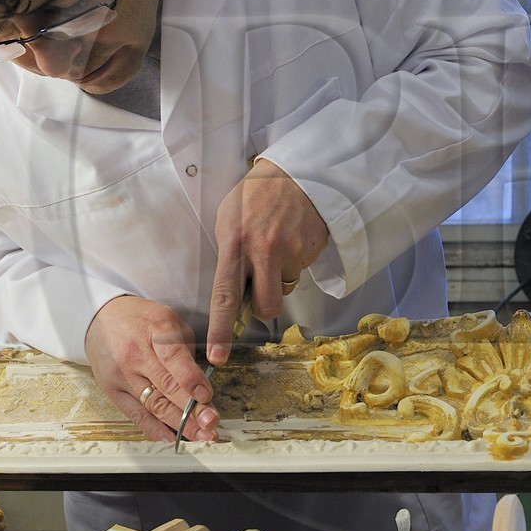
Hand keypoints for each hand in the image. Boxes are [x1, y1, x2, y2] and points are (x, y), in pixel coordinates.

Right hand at [84, 295, 218, 442]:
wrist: (101, 318)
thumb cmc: (141, 319)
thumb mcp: (168, 319)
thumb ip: (186, 348)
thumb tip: (202, 381)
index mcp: (154, 330)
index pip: (173, 358)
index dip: (191, 379)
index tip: (206, 397)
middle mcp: (135, 354)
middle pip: (166, 386)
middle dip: (191, 409)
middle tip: (211, 423)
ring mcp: (122, 374)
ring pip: (153, 405)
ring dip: (179, 424)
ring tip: (200, 435)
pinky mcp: (112, 390)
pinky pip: (135, 415)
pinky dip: (154, 429)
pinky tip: (171, 438)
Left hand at [207, 159, 328, 361]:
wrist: (294, 173)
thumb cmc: (254, 197)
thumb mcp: (227, 220)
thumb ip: (228, 255)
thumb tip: (231, 290)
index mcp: (235, 245)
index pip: (224, 297)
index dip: (220, 330)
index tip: (218, 357)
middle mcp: (263, 251)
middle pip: (265, 306)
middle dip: (263, 305)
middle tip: (261, 285)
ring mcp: (291, 251)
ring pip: (285, 287)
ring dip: (280, 276)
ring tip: (278, 245)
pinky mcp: (312, 248)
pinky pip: (301, 270)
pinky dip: (296, 260)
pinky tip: (292, 237)